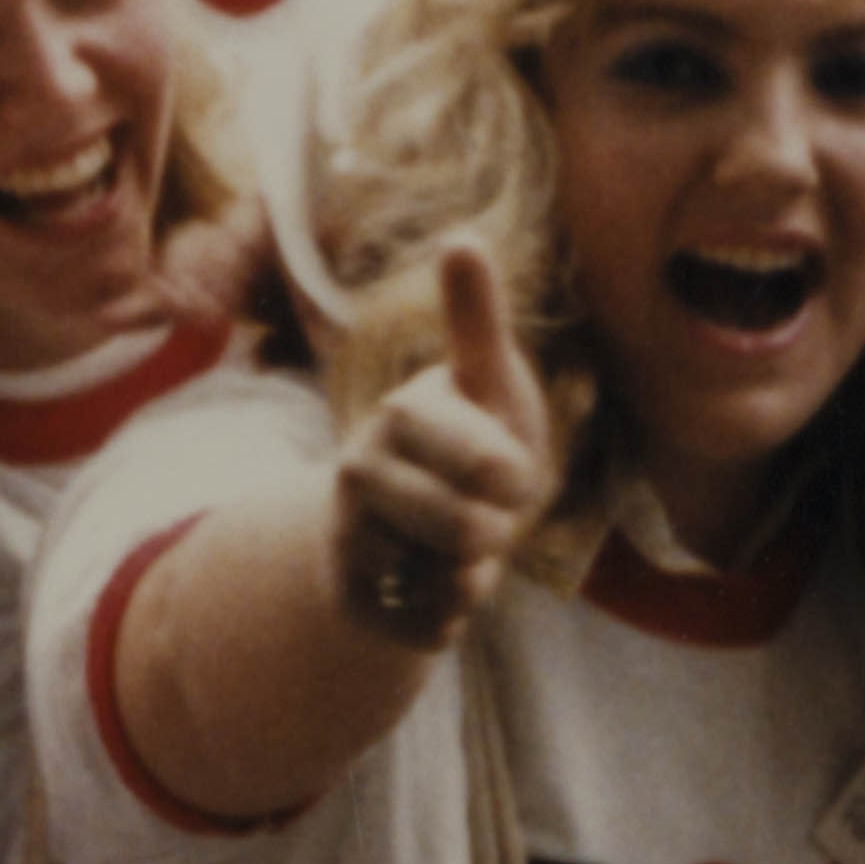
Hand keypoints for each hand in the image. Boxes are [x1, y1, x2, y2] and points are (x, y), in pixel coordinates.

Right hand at [333, 234, 563, 650]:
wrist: (399, 521)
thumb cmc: (463, 439)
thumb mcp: (483, 379)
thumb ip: (475, 318)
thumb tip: (461, 235)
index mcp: (402, 414)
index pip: (489, 465)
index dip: (515, 476)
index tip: (510, 467)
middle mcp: (359, 471)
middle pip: (467, 532)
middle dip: (497, 531)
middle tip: (484, 511)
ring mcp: (349, 536)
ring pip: (450, 583)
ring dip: (474, 572)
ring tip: (455, 543)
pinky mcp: (352, 597)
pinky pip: (432, 628)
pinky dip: (451, 613)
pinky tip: (433, 581)